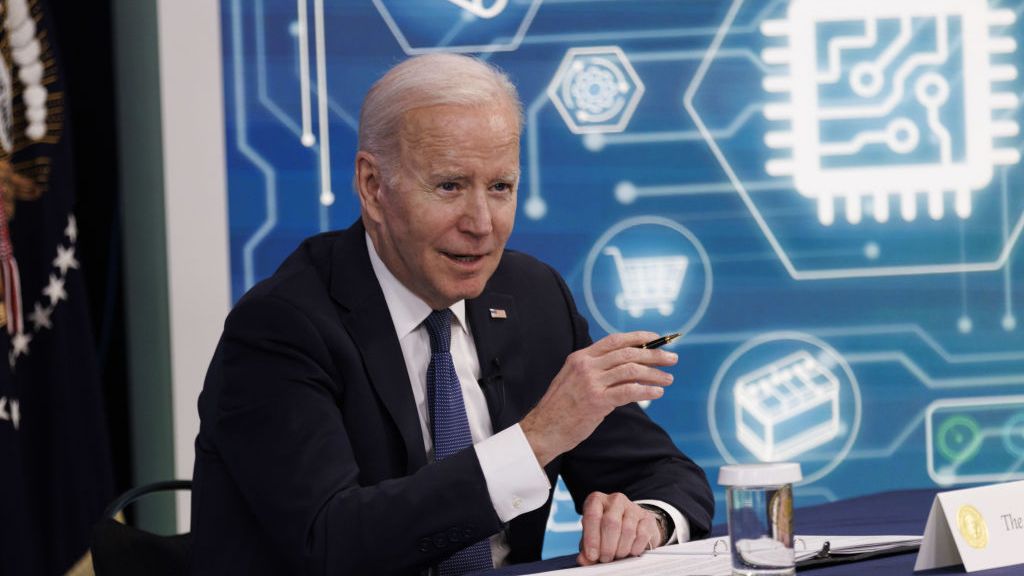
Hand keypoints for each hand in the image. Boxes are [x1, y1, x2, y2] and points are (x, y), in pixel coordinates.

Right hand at [520, 331, 676, 465]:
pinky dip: (646, 390)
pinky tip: (657, 393)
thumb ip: (595, 370)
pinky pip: (629, 391)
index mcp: (580, 357)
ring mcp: (591, 383)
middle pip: (628, 353)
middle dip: (654, 354)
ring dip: (655, 374)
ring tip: (668, 379)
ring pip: (632, 370)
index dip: (638, 337)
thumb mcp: (573, 379)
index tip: (656, 338)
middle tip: (672, 358)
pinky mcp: (597, 401)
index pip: (615, 340)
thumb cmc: (561, 407)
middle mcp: (586, 366)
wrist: (544, 428)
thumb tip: (628, 368)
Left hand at [576, 492, 662, 564]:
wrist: (631, 526)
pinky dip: (634, 548)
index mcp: (596, 501)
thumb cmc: (606, 532)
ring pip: (627, 529)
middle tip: (605, 559)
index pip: (592, 516)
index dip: (591, 538)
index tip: (592, 555)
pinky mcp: (647, 518)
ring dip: (621, 549)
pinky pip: (642, 535)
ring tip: (617, 556)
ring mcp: (632, 507)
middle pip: (610, 522)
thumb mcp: (593, 538)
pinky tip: (630, 552)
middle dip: (607, 546)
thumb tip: (583, 559)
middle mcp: (614, 500)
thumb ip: (586, 548)